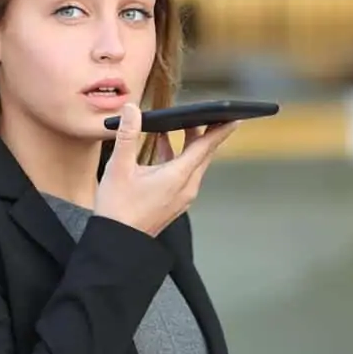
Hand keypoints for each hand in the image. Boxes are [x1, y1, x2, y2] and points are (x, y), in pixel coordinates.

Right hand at [94, 103, 238, 235]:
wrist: (118, 243)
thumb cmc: (118, 210)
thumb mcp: (119, 168)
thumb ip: (127, 135)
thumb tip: (132, 110)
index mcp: (178, 177)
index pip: (206, 147)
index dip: (221, 130)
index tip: (234, 117)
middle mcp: (186, 188)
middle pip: (202, 154)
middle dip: (203, 132)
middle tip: (204, 114)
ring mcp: (182, 198)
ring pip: (193, 165)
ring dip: (188, 145)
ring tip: (179, 127)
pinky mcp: (174, 203)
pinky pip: (184, 175)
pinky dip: (177, 159)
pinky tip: (162, 150)